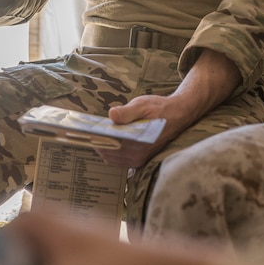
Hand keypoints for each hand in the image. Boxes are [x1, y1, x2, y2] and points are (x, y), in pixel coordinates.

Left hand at [101, 49, 241, 167]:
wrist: (178, 115)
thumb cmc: (160, 108)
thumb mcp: (142, 105)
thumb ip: (127, 112)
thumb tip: (112, 115)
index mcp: (138, 144)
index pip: (110, 147)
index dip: (96, 140)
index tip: (86, 132)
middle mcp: (138, 155)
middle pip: (108, 154)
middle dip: (98, 143)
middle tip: (87, 132)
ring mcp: (139, 159)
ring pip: (112, 158)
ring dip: (103, 148)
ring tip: (95, 135)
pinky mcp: (139, 159)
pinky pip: (119, 160)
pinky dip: (111, 152)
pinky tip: (106, 140)